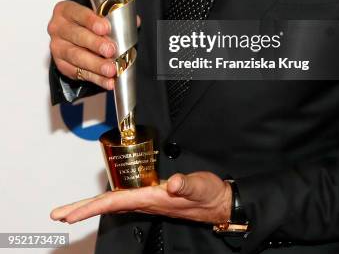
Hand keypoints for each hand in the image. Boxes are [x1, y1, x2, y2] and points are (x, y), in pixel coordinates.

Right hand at [47, 0, 116, 89]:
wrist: (76, 35)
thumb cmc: (88, 22)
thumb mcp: (98, 14)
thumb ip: (116, 16)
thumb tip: (134, 22)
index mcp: (66, 10)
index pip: (78, 13)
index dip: (92, 21)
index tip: (105, 28)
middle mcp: (58, 28)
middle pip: (76, 36)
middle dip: (95, 44)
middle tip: (111, 50)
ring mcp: (58, 47)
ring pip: (76, 56)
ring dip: (96, 64)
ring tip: (111, 69)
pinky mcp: (61, 65)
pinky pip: (79, 73)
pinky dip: (95, 78)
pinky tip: (108, 81)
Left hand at [50, 172, 231, 224]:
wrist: (219, 203)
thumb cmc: (209, 195)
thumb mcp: (200, 186)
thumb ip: (186, 184)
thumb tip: (172, 184)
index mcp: (153, 199)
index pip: (115, 203)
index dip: (91, 207)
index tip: (70, 214)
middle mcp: (147, 202)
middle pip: (107, 206)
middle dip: (82, 210)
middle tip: (58, 215)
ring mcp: (148, 201)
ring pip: (112, 204)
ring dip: (90, 206)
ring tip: (70, 211)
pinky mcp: (152, 196)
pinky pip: (122, 200)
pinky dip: (106, 201)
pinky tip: (102, 201)